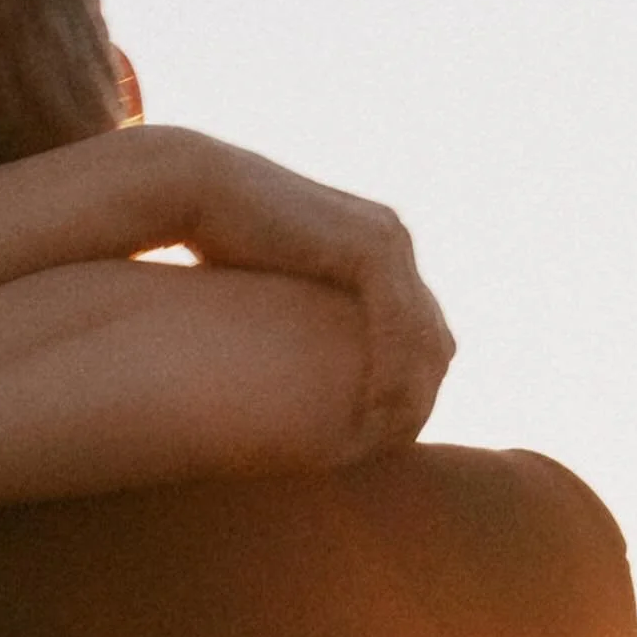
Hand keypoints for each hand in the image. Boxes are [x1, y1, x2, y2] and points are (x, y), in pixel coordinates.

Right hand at [180, 132, 455, 454]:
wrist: (202, 191)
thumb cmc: (220, 248)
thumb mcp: (277, 295)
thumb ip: (305, 320)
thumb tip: (299, 370)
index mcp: (378, 250)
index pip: (420, 331)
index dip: (410, 386)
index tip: (385, 434)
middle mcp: (393, 241)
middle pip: (434, 336)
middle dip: (422, 395)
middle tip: (396, 445)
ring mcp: (388, 240)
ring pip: (425, 333)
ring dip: (413, 391)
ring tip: (390, 438)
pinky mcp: (369, 247)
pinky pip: (398, 322)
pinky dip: (393, 370)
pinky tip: (376, 410)